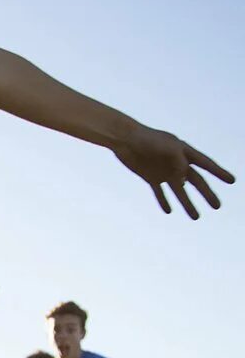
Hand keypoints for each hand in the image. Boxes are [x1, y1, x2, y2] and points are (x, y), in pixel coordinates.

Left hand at [112, 125, 234, 218]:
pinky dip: (163, 201)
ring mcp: (164, 171)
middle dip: (207, 193)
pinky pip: (159, 192)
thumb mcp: (168, 149)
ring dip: (187, 203)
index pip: (206, 164)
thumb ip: (179, 163)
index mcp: (185, 152)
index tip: (232, 181)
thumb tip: (184, 181)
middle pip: (196, 181)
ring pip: (179, 190)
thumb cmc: (148, 140)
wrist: (126, 140)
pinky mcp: (150, 177)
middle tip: (217, 206)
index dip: (219, 173)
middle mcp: (177, 163)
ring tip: (196, 217)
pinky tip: (169, 211)